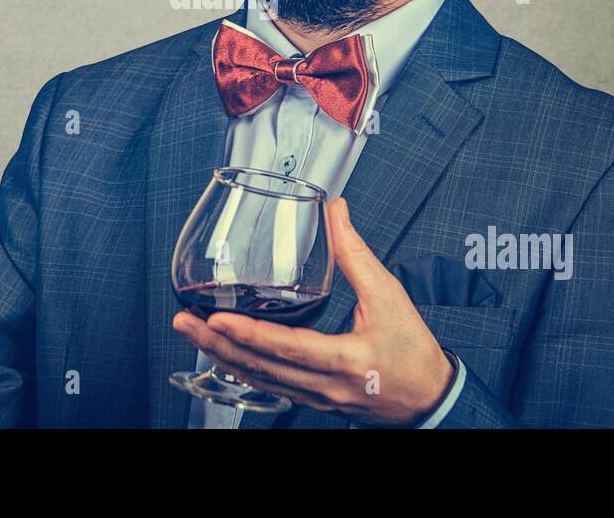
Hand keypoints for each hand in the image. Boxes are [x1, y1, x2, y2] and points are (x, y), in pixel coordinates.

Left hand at [173, 197, 452, 425]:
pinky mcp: (313, 401)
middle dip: (217, 344)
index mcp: (346, 360)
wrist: (429, 397)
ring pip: (259, 380)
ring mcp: (316, 398)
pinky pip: (269, 386)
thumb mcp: (389, 296)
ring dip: (222, 356)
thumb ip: (357, 254)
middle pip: (260, 368)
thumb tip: (336, 212)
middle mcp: (325, 386)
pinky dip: (242, 369)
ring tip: (193, 332)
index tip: (217, 318)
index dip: (249, 334)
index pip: (288, 347)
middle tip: (183, 322)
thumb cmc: (413, 351)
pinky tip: (224, 354)